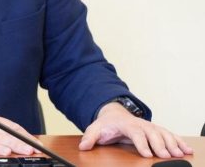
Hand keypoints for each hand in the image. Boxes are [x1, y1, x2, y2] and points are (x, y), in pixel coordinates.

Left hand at [79, 102, 193, 157]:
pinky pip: (169, 134)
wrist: (114, 114)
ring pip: (163, 132)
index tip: (147, 154)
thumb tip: (83, 146)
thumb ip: (89, 137)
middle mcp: (140, 124)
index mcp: (126, 124)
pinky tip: (187, 149)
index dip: (141, 143)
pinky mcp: (156, 130)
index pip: (135, 132)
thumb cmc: (106, 124)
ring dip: (173, 143)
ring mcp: (149, 126)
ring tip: (181, 154)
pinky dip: (179, 141)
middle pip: (152, 133)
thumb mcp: (95, 128)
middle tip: (167, 156)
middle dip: (160, 144)